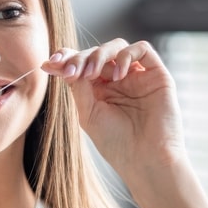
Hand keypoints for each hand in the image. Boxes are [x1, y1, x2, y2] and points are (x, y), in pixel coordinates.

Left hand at [41, 39, 184, 179]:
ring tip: (91, 74)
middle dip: (79, 58)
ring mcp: (138, 76)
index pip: (82, 64)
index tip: (50, 64)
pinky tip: (118, 75)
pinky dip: (126, 55)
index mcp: (100, 89)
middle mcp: (118, 80)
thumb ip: (79, 87)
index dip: (66, 58)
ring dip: (99, 55)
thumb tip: (65, 63)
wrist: (146, 160)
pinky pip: (142, 49)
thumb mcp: (88, 114)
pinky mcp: (157, 74)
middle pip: (96, 52)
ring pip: (117, 47)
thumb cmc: (117, 143)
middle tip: (69, 71)